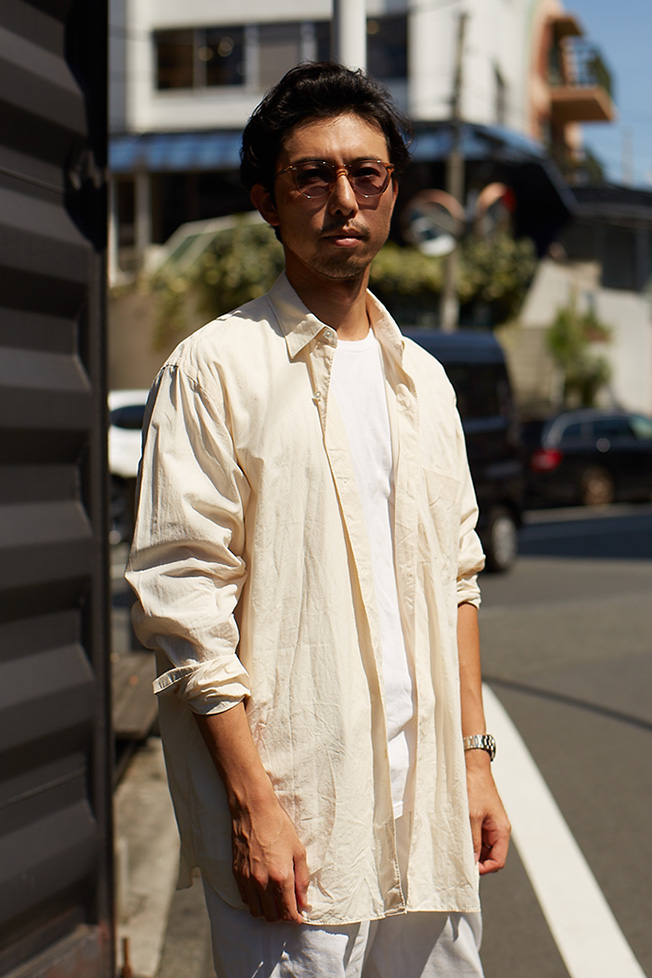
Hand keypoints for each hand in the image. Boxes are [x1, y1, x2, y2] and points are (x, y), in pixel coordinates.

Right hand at [230, 792, 310, 922]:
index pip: (287, 912)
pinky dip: (254, 901)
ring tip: (275, 902)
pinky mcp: (236, 874)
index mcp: (280, 877)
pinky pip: (245, 899)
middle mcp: (261, 882)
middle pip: (271, 917)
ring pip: (256, 912)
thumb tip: (304, 902)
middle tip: (288, 908)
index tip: (298, 917)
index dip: (295, 918)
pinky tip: (262, 891)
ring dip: (267, 912)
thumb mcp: (298, 851)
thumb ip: (302, 879)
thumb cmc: (279, 827)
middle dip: (282, 917)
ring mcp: (247, 879)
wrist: (253, 810)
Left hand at [465, 751, 510, 874]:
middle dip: (477, 861)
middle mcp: (498, 830)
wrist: (472, 766)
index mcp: (501, 831)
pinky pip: (478, 837)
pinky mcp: (482, 820)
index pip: (498, 861)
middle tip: (459, 860)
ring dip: (472, 850)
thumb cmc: (474, 788)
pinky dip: (469, 840)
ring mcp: (490, 825)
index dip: (484, 869)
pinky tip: (458, 838)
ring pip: (483, 848)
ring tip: (457, 848)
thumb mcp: (472, 817)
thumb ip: (473, 841)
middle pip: (491, 857)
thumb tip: (472, 862)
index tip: (467, 869)